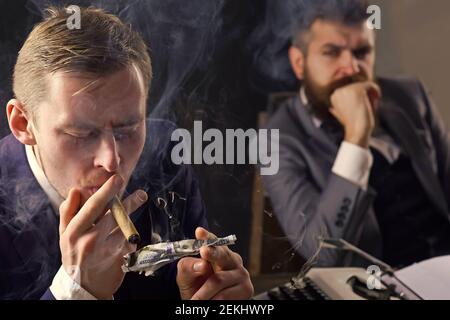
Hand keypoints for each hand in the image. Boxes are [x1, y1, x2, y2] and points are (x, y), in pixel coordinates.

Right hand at [58, 174, 147, 298]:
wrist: (83, 286)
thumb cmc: (73, 254)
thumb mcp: (64, 234)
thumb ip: (69, 211)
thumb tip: (76, 190)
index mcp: (74, 232)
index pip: (92, 207)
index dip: (106, 191)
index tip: (117, 179)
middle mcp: (90, 241)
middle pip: (114, 215)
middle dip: (130, 202)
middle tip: (141, 193)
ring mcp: (107, 251)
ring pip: (125, 228)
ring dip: (129, 221)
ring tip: (131, 213)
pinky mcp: (121, 259)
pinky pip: (130, 241)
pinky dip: (129, 237)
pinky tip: (122, 241)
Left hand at [176, 227, 253, 299]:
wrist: (207, 307)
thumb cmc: (198, 288)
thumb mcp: (186, 278)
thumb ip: (188, 268)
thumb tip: (200, 263)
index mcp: (219, 253)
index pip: (213, 241)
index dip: (207, 237)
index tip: (199, 232)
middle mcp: (232, 260)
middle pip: (222, 255)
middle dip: (212, 253)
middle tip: (204, 251)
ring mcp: (241, 274)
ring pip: (218, 280)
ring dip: (203, 293)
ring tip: (194, 300)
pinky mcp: (246, 289)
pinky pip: (225, 295)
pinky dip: (212, 301)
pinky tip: (208, 303)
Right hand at [330, 81, 380, 147]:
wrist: (356, 132)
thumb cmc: (353, 125)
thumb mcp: (343, 115)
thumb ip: (340, 106)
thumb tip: (334, 107)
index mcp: (334, 96)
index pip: (352, 89)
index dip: (360, 99)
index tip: (361, 109)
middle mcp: (338, 90)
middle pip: (359, 86)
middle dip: (366, 96)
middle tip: (368, 109)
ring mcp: (347, 89)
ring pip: (366, 85)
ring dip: (371, 96)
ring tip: (370, 108)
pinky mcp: (357, 89)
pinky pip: (371, 85)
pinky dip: (376, 93)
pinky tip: (374, 104)